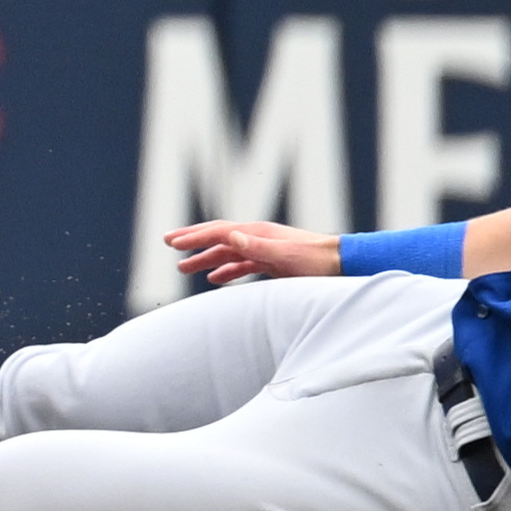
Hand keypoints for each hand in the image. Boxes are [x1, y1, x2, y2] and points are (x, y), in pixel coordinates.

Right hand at [162, 220, 339, 286]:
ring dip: (205, 258)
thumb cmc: (318, 261)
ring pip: (227, 252)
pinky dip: (225, 270)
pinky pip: (241, 264)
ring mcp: (264, 249)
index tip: (172, 242)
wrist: (343, 264)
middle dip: (193, 240)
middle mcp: (258, 238)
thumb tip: (231, 235)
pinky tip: (215, 279)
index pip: (218, 232)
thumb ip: (259, 246)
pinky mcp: (272, 263)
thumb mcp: (287, 256)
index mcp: (257, 233)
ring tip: (183, 267)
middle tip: (167, 242)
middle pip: (218, 237)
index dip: (194, 236)